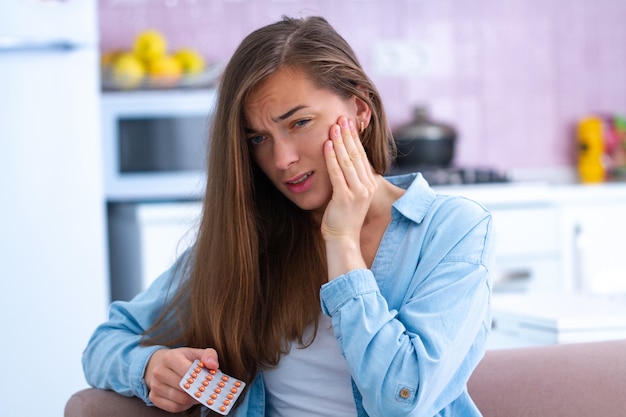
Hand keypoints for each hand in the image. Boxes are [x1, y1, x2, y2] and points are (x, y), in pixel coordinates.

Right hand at [145, 347, 218, 412]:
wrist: (164, 366)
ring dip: (193, 399)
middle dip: (199, 390)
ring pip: (181, 399)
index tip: (211, 381)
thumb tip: (213, 365)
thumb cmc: (184, 360)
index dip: (202, 378)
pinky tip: (188, 398)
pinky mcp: (154, 397)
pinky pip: (174, 407)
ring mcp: (155, 385)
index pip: (188, 371)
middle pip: (184, 387)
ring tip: (198, 392)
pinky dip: (185, 405)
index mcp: (170, 357)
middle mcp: (159, 371)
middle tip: (208, 390)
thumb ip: (209, 356)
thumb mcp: (197, 353)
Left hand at [322, 116, 376, 278]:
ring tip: (334, 126)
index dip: (355, 139)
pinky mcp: (345, 198)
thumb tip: (343, 161)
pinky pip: (337, 173)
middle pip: (356, 155)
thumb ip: (350, 179)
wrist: (343, 239)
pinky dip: (331, 158)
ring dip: (340, 142)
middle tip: (342, 117)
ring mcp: (357, 192)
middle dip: (348, 135)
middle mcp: (367, 186)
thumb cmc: (343, 217)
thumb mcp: (351, 195)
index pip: (362, 156)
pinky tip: (327, 145)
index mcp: (370, 184)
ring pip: (348, 161)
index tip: (349, 123)